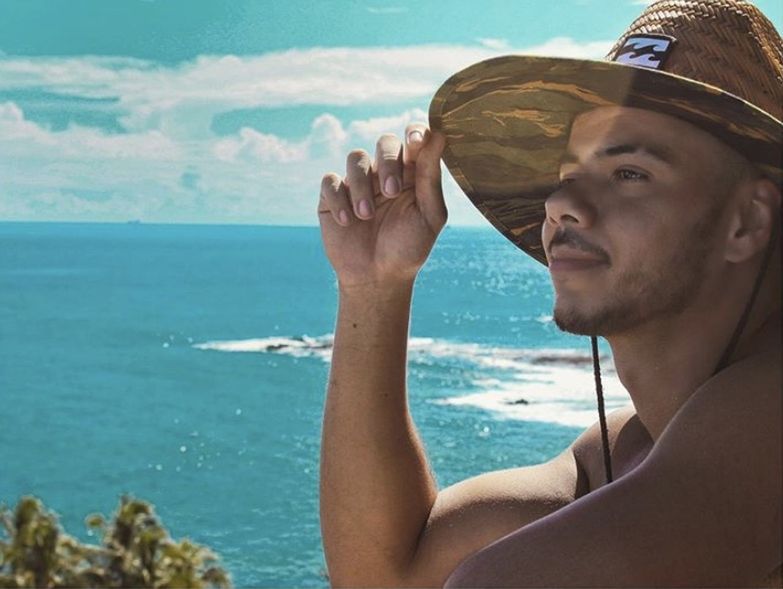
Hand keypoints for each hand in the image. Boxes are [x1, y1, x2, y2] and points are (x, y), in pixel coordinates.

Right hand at [318, 124, 446, 289]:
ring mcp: (358, 183)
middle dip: (388, 162)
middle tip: (391, 194)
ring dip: (362, 186)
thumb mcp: (429, 215)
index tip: (415, 140)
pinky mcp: (333, 197)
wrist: (378, 279)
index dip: (415, 132)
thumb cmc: (409, 248)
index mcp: (413, 174)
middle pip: (385, 142)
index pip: (415, 139)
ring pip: (356, 158)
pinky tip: (347, 221)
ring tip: (366, 216)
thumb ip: (431, 176)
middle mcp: (386, 173)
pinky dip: (338, 198)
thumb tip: (440, 135)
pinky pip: (330, 181)